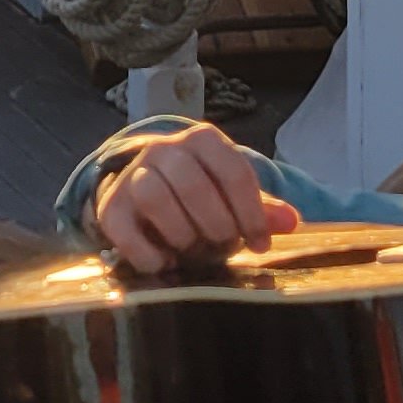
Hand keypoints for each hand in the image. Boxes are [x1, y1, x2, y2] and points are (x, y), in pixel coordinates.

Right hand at [90, 123, 297, 274]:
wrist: (142, 190)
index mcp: (202, 140)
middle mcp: (163, 149)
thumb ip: (260, 207)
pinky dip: (148, 253)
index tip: (259, 244)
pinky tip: (166, 262)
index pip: (233, 171)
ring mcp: (132, 176)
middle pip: (192, 183)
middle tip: (223, 245)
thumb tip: (291, 221)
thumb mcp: (231, 194)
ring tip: (192, 249)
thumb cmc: (198, 194)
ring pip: (153, 195)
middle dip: (216, 224)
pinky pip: (123, 229)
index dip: (251, 214)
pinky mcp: (110, 207)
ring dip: (181, 232)